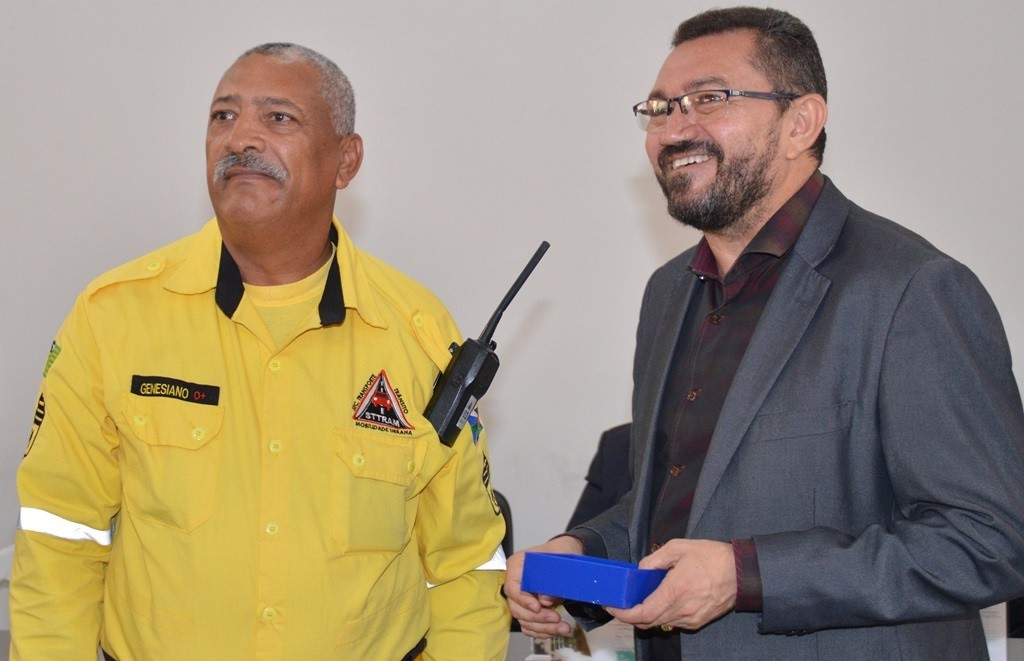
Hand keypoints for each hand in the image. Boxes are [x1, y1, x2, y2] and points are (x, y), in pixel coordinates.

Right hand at [503, 535, 583, 637]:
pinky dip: (541, 631)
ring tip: (564, 628)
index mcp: (517, 565)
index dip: (523, 600)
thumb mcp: (561, 559)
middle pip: (516, 607)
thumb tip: (545, 601)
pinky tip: (555, 631)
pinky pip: (529, 625)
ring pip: (523, 620)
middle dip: (537, 618)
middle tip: (557, 618)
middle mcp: (515, 582)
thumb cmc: (561, 553)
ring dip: (543, 628)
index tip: (538, 608)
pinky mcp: (528, 609)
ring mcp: (520, 598)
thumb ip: (552, 578)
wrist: (567, 556)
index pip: (512, 587)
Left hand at [606, 539, 734, 631]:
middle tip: (622, 603)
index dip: (623, 614)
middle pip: (648, 622)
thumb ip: (655, 559)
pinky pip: (674, 622)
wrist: (742, 572)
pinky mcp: (698, 621)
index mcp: (675, 590)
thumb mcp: (679, 547)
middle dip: (631, 615)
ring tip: (642, 598)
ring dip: (648, 615)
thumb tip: (640, 570)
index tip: (613, 607)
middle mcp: (682, 609)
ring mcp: (691, 618)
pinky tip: (663, 600)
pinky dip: (663, 615)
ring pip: (660, 623)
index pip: (642, 613)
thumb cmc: (712, 557)